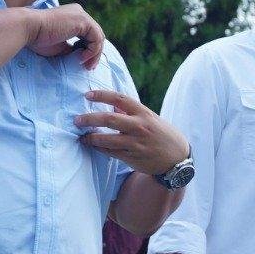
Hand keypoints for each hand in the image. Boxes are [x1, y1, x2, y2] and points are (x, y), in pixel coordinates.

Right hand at [24, 4, 104, 69]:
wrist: (28, 29)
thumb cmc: (39, 38)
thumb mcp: (60, 46)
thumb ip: (72, 49)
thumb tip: (82, 56)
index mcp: (73, 17)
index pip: (88, 34)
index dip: (89, 49)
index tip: (83, 62)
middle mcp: (79, 13)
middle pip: (96, 35)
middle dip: (95, 53)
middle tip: (89, 67)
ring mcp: (82, 15)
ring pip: (98, 37)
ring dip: (95, 54)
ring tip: (86, 65)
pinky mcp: (83, 21)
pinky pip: (97, 38)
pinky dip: (93, 50)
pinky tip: (82, 58)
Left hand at [76, 90, 190, 172]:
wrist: (177, 158)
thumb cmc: (162, 134)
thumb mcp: (151, 119)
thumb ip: (132, 113)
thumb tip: (112, 106)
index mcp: (143, 113)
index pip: (119, 99)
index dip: (102, 95)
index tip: (88, 95)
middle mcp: (139, 126)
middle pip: (109, 119)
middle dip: (90, 118)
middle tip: (77, 120)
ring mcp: (135, 143)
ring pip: (107, 139)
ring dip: (91, 138)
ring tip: (82, 137)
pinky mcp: (132, 157)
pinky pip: (110, 152)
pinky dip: (99, 148)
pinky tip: (92, 146)